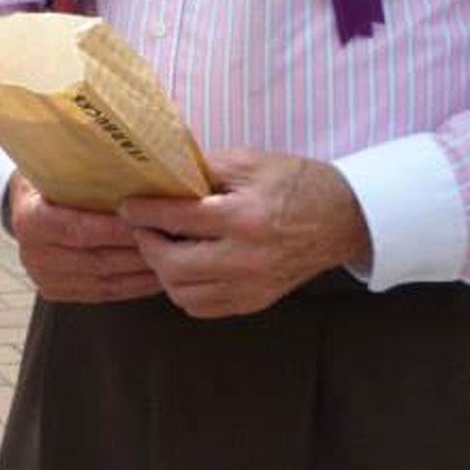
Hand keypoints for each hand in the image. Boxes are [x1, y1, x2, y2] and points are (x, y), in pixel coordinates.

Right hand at [6, 175, 159, 301]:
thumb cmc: (51, 179)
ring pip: (104, 281)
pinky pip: (102, 294)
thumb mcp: (59, 166)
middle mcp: (32, 253)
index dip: (119, 231)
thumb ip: (90, 171)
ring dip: (141, 273)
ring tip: (172, 260)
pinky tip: (155, 276)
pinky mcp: (55, 292)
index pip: (82, 230)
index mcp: (30, 219)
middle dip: (139, 252)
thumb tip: (136, 167)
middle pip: (97, 259)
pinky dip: (132, 286)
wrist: (26, 202)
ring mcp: (43, 277)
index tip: (151, 222)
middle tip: (173, 243)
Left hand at [117, 151, 372, 318]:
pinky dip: (184, 290)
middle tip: (143, 228)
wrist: (342, 218)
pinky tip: (184, 267)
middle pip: (173, 266)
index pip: (178, 219)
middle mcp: (247, 259)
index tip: (128, 207)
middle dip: (148, 246)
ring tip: (162, 247)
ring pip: (183, 293)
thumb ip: (203, 168)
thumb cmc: (294, 184)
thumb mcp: (249, 163)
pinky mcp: (255, 302)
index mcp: (245, 218)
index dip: (144, 213)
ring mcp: (252, 286)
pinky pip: (202, 307)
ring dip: (163, 271)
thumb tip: (159, 174)